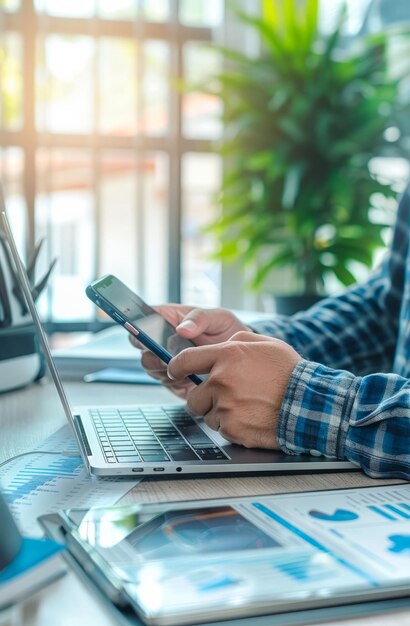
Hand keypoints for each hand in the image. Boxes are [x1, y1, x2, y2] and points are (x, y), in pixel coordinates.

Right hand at [130, 305, 248, 397]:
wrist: (243, 358)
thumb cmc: (228, 332)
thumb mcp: (219, 318)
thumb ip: (200, 319)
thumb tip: (182, 329)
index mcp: (171, 319)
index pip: (146, 319)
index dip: (138, 326)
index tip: (142, 334)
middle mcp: (165, 341)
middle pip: (143, 348)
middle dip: (152, 353)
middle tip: (166, 356)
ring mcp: (168, 361)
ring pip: (151, 368)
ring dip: (164, 368)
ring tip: (184, 365)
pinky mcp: (175, 380)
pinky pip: (167, 383)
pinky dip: (176, 381)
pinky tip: (190, 376)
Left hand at [168, 331, 301, 448]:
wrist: (309, 403)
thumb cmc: (290, 373)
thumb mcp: (265, 343)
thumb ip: (237, 341)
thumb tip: (221, 346)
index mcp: (227, 355)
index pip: (185, 360)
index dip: (176, 367)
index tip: (175, 371)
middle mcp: (221, 380)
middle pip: (192, 396)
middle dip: (204, 398)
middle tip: (224, 397)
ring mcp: (225, 407)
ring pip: (206, 415)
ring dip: (219, 413)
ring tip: (245, 407)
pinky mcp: (232, 429)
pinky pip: (221, 429)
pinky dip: (232, 427)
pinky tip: (250, 418)